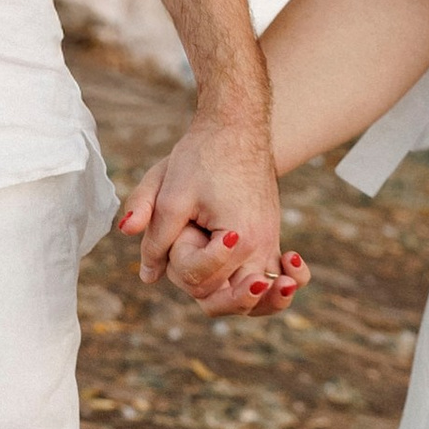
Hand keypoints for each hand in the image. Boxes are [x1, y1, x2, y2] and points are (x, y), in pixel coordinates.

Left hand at [120, 106, 302, 316]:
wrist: (237, 127)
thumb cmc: (202, 156)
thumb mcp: (169, 193)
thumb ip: (154, 237)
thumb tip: (148, 276)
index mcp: (240, 239)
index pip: (200, 282)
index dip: (180, 261)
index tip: (185, 229)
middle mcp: (262, 248)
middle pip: (230, 300)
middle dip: (201, 283)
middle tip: (193, 248)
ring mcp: (270, 245)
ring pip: (259, 300)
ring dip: (244, 301)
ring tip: (239, 290)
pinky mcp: (270, 239)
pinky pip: (275, 278)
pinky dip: (275, 292)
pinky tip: (279, 284)